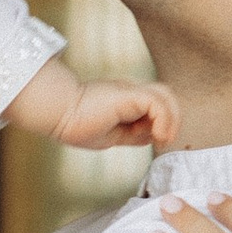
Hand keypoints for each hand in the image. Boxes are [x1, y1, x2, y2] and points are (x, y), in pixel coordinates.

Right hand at [55, 76, 179, 154]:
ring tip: (163, 138)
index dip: (162, 123)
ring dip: (171, 119)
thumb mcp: (111, 136)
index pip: (156, 105)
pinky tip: (157, 135)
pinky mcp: (128, 94)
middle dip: (172, 119)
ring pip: (165, 95)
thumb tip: (151, 138)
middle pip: (165, 96)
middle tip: (164, 140)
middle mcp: (130, 92)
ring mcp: (130, 91)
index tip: (156, 141)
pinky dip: (164, 120)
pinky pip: (157, 103)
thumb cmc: (76, 126)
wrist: (59, 115)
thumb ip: (132, 135)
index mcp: (125, 101)